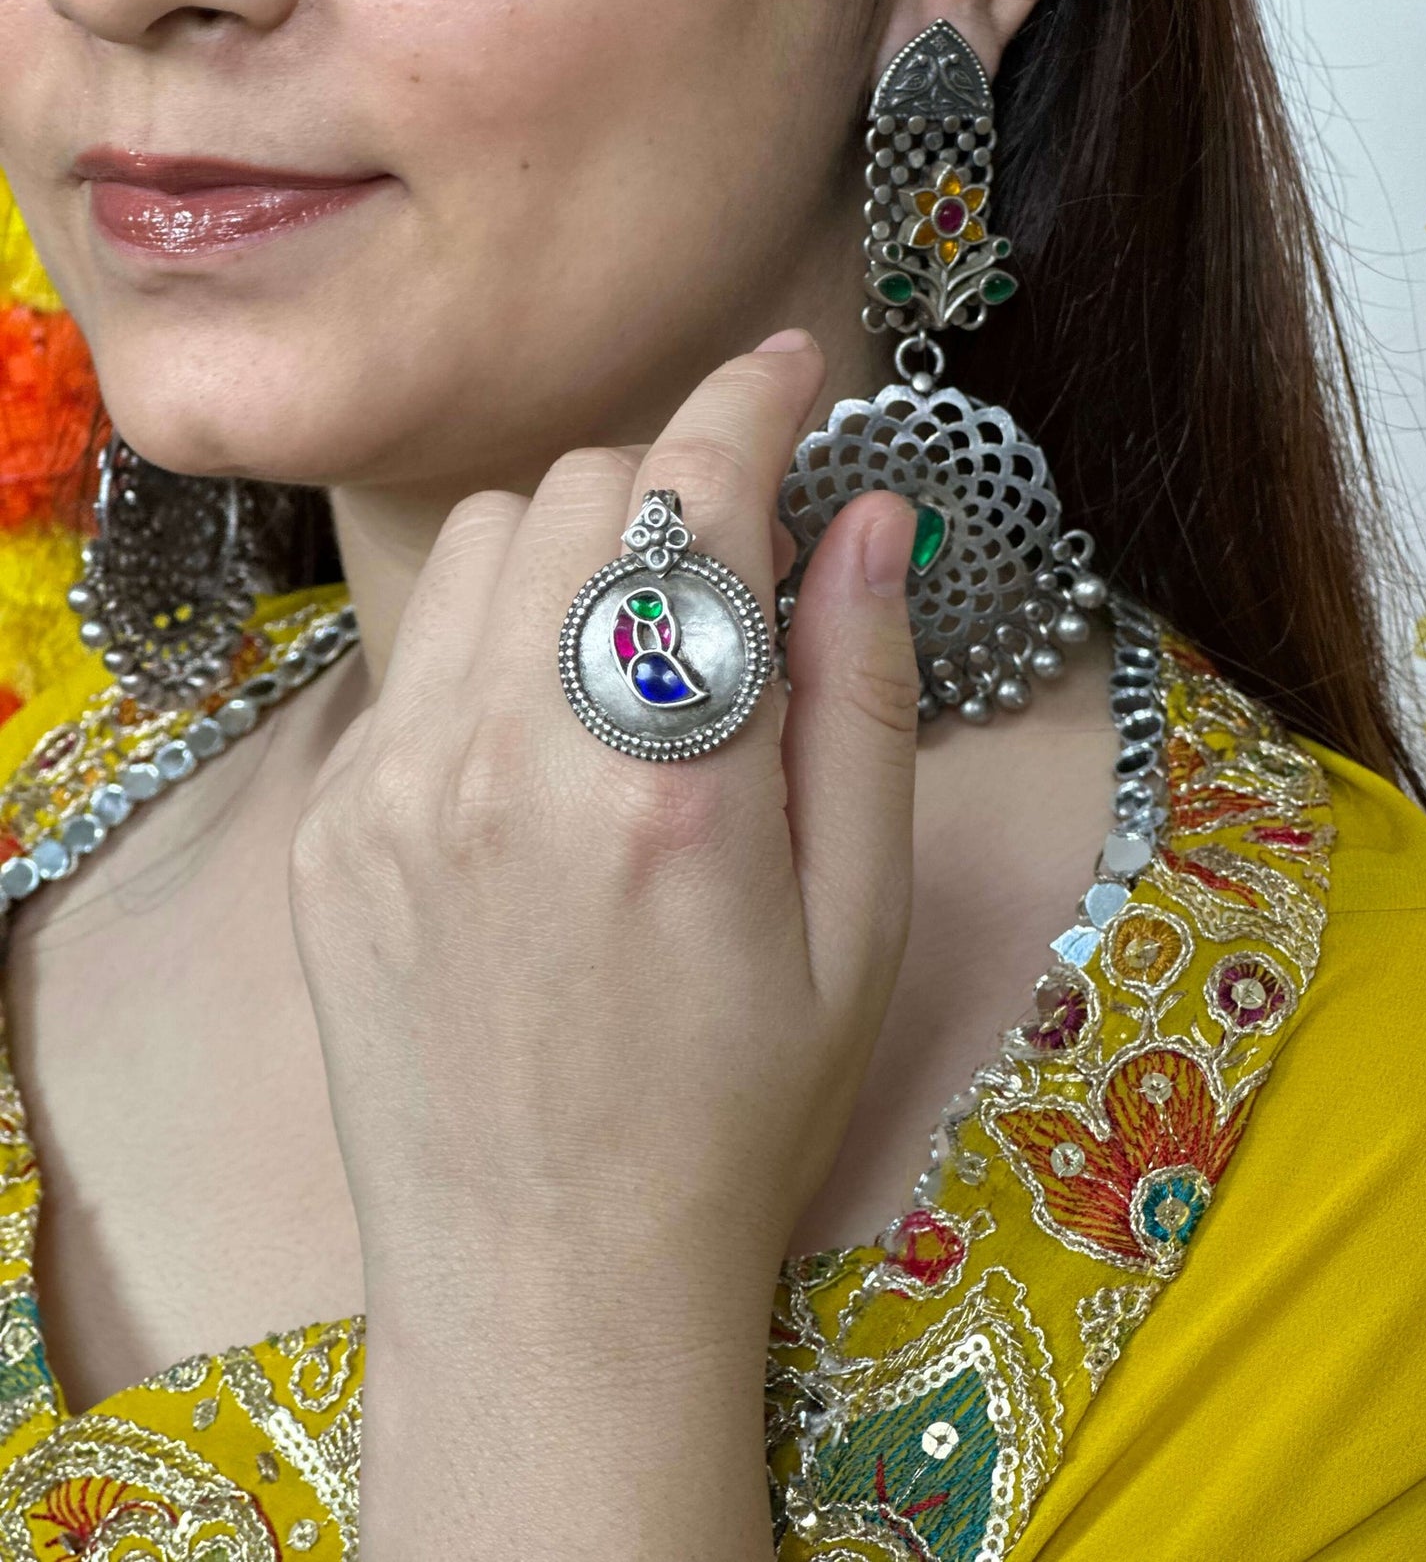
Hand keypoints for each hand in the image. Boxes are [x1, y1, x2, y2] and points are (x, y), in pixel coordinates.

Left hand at [289, 332, 920, 1557]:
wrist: (547, 1280)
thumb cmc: (737, 1113)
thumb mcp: (862, 919)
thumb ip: (865, 695)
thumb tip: (872, 518)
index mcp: (672, 780)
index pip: (699, 498)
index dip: (753, 400)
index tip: (789, 367)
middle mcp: (512, 755)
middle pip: (585, 491)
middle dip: (675, 487)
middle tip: (735, 559)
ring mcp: (396, 787)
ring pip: (484, 544)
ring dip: (578, 548)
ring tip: (635, 647)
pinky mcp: (333, 826)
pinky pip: (417, 653)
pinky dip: (496, 642)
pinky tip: (544, 745)